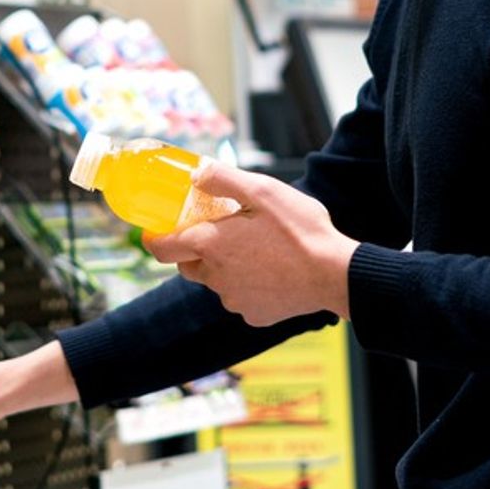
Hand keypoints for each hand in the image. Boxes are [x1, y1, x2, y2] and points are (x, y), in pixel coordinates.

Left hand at [145, 164, 359, 325]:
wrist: (334, 275)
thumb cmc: (300, 230)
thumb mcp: (263, 191)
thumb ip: (224, 179)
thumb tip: (196, 174)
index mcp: (210, 245)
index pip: (162, 248)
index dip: (155, 239)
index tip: (156, 231)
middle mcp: (215, 277)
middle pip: (189, 265)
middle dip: (197, 250)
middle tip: (222, 233)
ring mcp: (233, 300)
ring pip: (217, 282)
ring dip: (227, 267)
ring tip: (259, 251)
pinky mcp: (253, 315)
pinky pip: (241, 297)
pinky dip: (250, 285)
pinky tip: (274, 272)